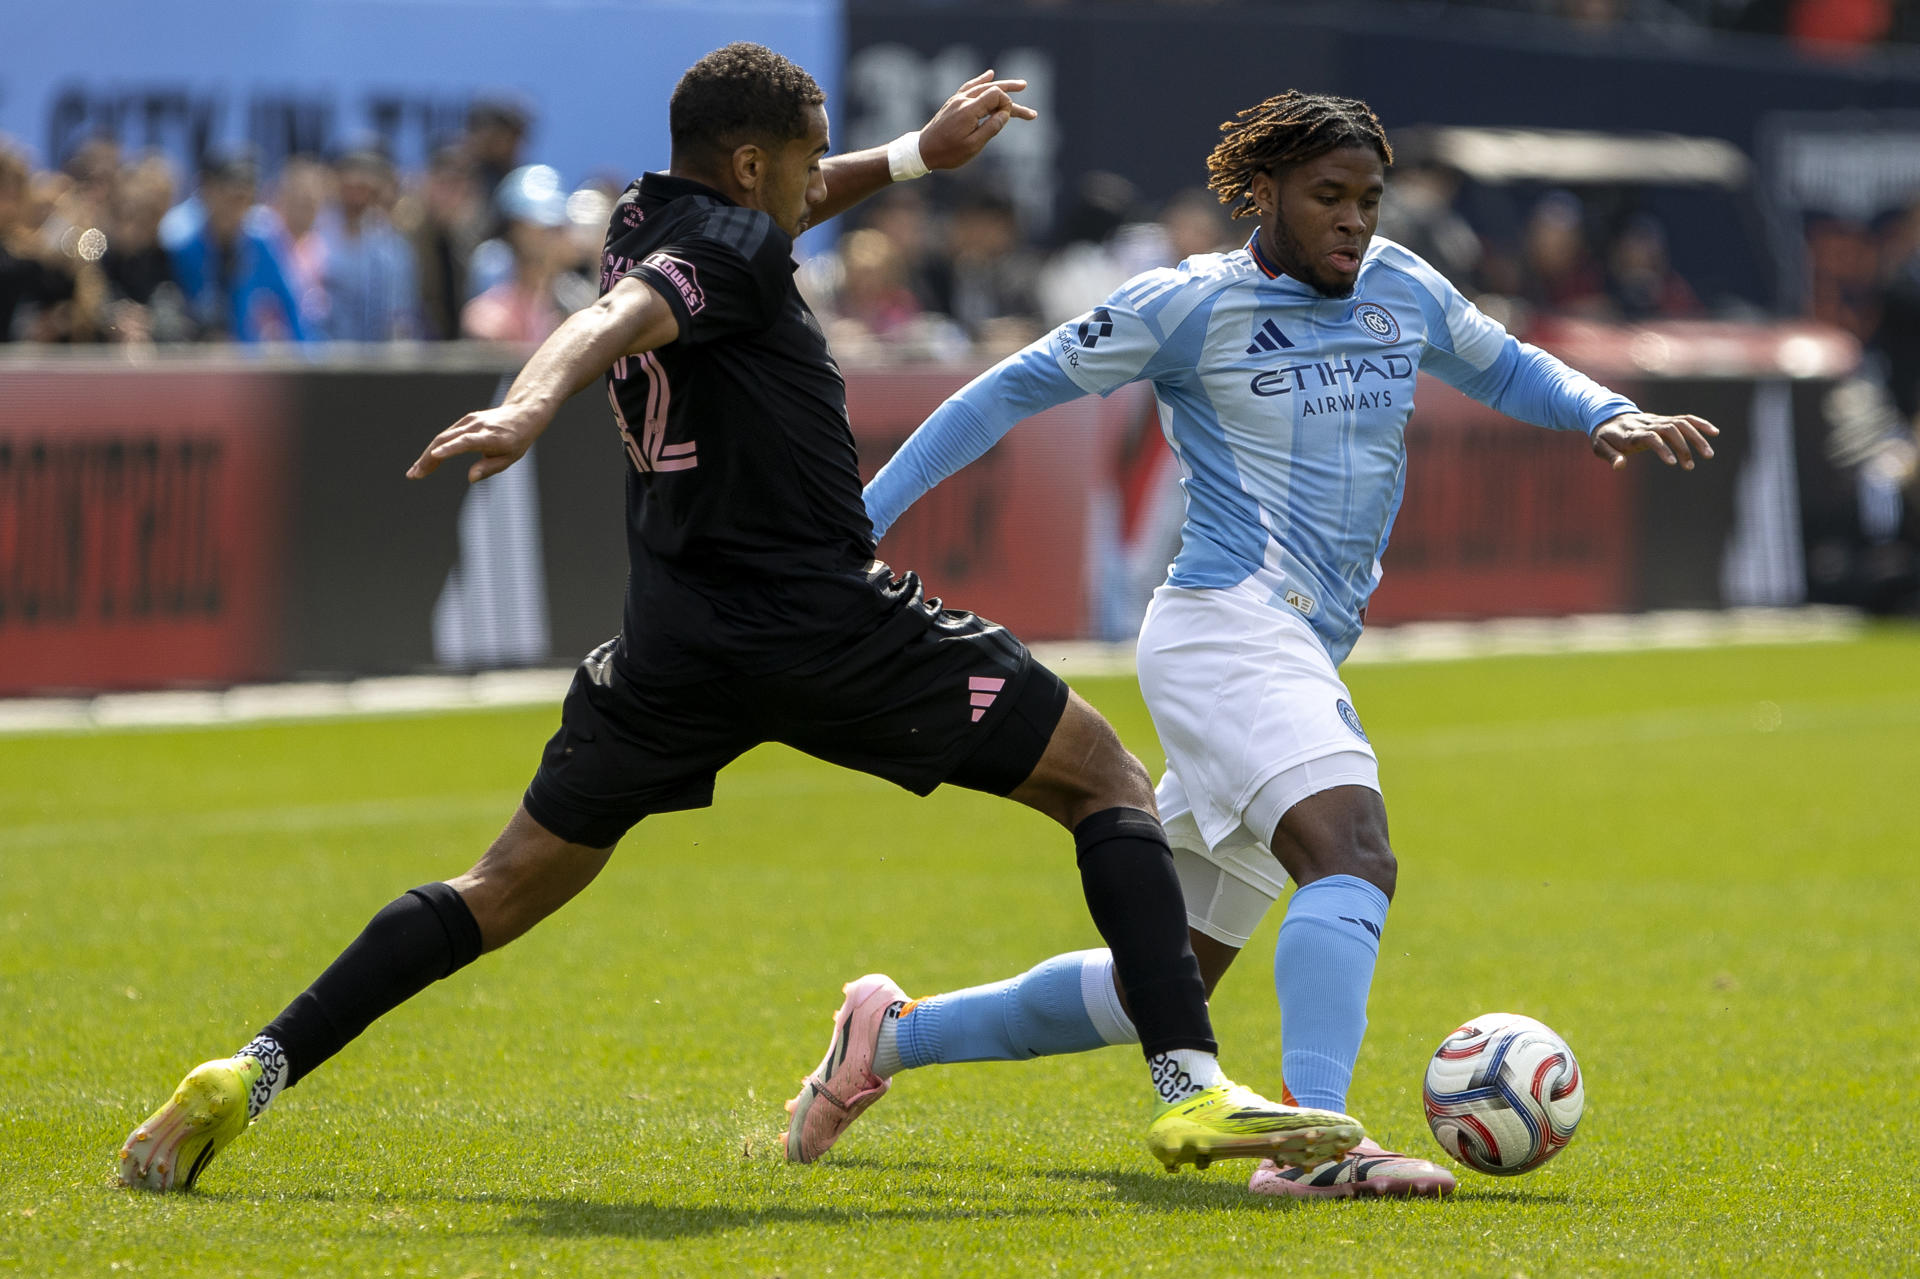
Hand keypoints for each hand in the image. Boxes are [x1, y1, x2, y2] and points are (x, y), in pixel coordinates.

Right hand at [407, 404, 543, 482]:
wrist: (522, 413)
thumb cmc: (517, 439)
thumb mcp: (510, 457)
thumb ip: (489, 467)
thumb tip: (470, 478)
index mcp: (490, 437)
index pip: (466, 442)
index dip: (450, 449)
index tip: (435, 456)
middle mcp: (477, 426)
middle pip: (446, 440)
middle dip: (428, 458)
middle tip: (414, 475)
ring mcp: (469, 421)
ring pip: (442, 437)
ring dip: (426, 455)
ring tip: (416, 472)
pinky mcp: (465, 421)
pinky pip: (446, 435)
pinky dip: (434, 448)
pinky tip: (426, 461)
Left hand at [917, 70, 1039, 171]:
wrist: (923, 151)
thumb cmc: (948, 152)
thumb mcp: (973, 146)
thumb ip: (991, 128)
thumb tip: (1006, 113)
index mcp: (969, 110)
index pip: (995, 95)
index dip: (1007, 104)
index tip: (1006, 119)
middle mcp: (963, 100)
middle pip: (992, 88)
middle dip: (1010, 89)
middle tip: (1026, 86)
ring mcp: (957, 99)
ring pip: (983, 87)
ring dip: (1001, 85)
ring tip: (1019, 85)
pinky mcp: (953, 102)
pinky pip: (970, 87)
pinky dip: (981, 80)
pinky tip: (990, 74)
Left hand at [1590, 412, 1718, 470]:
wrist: (1607, 417)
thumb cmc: (1604, 436)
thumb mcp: (1599, 447)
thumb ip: (1611, 456)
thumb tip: (1620, 466)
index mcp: (1632, 432)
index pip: (1650, 437)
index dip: (1662, 448)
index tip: (1672, 463)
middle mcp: (1647, 423)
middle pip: (1670, 429)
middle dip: (1683, 446)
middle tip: (1690, 466)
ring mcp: (1657, 420)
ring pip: (1681, 424)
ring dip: (1697, 437)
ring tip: (1708, 455)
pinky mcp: (1665, 420)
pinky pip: (1684, 419)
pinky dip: (1700, 424)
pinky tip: (1714, 432)